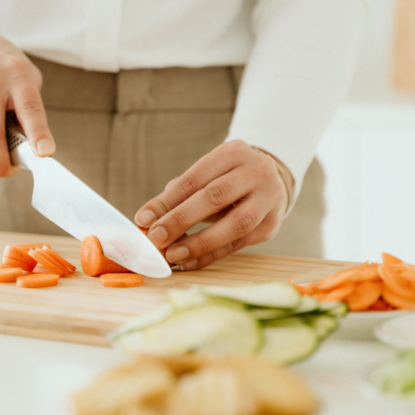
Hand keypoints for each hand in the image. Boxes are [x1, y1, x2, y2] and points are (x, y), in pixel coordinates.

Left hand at [134, 140, 291, 269]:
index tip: (143, 219)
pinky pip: (239, 244)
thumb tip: (147, 219)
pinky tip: (190, 262)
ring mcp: (269, 198)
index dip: (167, 201)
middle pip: (215, 197)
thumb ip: (177, 194)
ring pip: (234, 224)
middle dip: (181, 220)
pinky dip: (211, 255)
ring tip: (172, 255)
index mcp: (234, 152)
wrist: (271, 182)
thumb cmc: (227, 179)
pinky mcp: (271, 225)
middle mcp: (256, 171)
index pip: (195, 178)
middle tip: (156, 238)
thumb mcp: (205, 175)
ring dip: (199, 243)